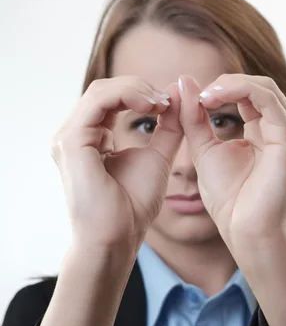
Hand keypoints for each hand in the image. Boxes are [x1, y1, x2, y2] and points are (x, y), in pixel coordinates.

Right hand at [52, 76, 182, 254]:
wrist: (118, 237)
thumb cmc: (133, 205)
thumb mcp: (158, 156)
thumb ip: (167, 127)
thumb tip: (177, 94)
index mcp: (89, 137)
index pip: (111, 98)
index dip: (141, 93)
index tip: (170, 103)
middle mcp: (74, 134)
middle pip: (105, 89)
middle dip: (139, 88)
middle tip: (167, 100)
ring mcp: (69, 137)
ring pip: (101, 91)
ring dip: (135, 89)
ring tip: (160, 103)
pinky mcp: (72, 142)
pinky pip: (98, 102)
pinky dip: (126, 96)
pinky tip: (149, 106)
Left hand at [178, 74, 285, 251]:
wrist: (244, 231)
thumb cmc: (229, 198)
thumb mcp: (204, 149)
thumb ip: (194, 117)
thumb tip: (184, 81)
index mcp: (265, 130)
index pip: (248, 93)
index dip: (220, 88)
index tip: (191, 98)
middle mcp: (282, 128)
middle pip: (258, 85)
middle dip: (225, 83)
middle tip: (197, 94)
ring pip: (264, 87)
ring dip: (230, 84)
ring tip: (204, 96)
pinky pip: (267, 100)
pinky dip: (239, 91)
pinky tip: (213, 99)